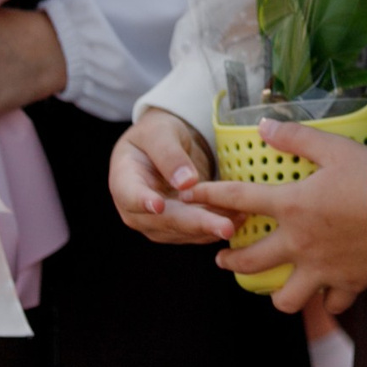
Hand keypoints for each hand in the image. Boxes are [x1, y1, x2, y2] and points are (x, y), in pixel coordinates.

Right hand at [110, 110, 233, 244]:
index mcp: (124, 181)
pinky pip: (196, 232)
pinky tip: (240, 219)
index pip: (130, 195)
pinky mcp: (177, 228)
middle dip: (196, 224)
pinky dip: (217, 227)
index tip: (158, 205)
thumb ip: (169, 155)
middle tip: (224, 228)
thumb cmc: (157, 135)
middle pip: (165, 221)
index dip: (142, 201)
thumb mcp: (160, 134)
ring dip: (212, 227)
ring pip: (184, 231)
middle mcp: (136, 210)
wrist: (164, 146)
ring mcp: (156, 222)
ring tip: (241, 218)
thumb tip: (186, 182)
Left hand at [182, 120, 366, 314]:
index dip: (210, 195)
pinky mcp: (347, 282)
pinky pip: (330, 304)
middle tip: (223, 257)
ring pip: (286, 298)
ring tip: (277, 285)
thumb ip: (297, 138)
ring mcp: (322, 268)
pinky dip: (328, 300)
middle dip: (230, 260)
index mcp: (293, 206)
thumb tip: (264, 127)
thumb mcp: (336, 148)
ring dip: (278, 293)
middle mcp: (300, 243)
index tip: (190, 195)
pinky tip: (328, 293)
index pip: (239, 199)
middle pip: (250, 262)